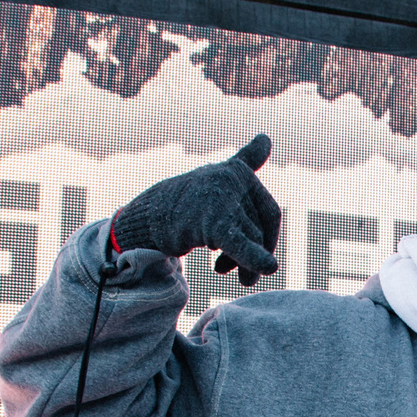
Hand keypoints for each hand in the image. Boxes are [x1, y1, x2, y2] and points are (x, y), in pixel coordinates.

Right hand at [108, 134, 280, 285]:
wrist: (148, 217)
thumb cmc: (188, 201)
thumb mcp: (220, 177)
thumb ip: (246, 160)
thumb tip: (266, 139)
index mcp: (238, 173)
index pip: (269, 212)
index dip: (268, 239)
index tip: (260, 258)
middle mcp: (230, 180)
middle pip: (259, 229)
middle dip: (256, 254)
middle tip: (246, 278)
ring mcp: (219, 199)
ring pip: (249, 240)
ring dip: (244, 265)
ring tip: (230, 275)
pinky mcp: (209, 221)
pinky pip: (238, 242)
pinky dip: (253, 257)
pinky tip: (267, 268)